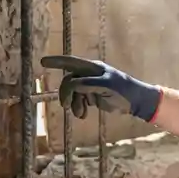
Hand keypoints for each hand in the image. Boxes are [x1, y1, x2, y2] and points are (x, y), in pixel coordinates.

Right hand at [40, 56, 161, 121]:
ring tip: (80, 114)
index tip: (43, 62)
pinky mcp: (93, 96)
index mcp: (93, 68)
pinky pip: (79, 100)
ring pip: (73, 93)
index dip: (57, 62)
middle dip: (66, 94)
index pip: (71, 63)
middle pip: (69, 81)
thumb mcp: (106, 86)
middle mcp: (90, 74)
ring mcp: (91, 85)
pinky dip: (79, 108)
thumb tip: (71, 84)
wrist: (136, 102)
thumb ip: (87, 84)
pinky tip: (83, 115)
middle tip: (65, 106)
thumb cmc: (123, 90)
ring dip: (74, 104)